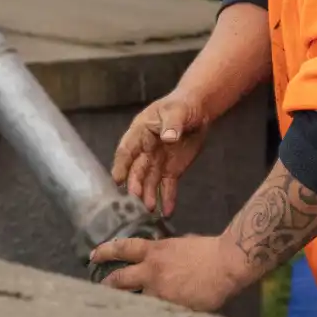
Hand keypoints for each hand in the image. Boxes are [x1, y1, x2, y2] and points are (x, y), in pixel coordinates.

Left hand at [89, 234, 245, 312]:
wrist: (224, 264)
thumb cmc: (207, 250)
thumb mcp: (182, 244)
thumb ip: (167, 251)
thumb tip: (161, 256)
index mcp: (156, 251)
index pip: (123, 248)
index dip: (106, 251)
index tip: (94, 255)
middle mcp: (151, 271)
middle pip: (119, 280)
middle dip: (107, 284)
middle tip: (100, 287)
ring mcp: (159, 292)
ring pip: (135, 301)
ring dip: (130, 303)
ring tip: (123, 309)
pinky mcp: (169, 308)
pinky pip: (155, 313)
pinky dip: (152, 314)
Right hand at [111, 91, 208, 215]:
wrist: (199, 110)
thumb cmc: (182, 105)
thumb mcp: (177, 110)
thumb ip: (172, 124)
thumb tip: (168, 137)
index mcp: (141, 132)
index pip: (127, 149)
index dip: (121, 164)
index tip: (117, 180)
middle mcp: (145, 150)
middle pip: (137, 169)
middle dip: (136, 183)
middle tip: (137, 197)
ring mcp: (158, 161)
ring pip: (150, 181)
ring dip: (149, 195)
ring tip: (150, 208)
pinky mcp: (171, 169)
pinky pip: (168, 186)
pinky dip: (167, 199)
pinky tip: (166, 211)